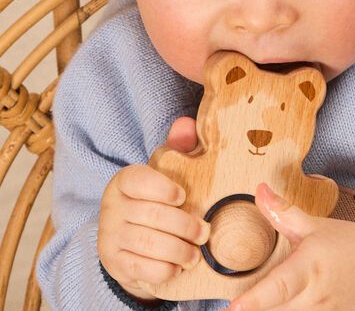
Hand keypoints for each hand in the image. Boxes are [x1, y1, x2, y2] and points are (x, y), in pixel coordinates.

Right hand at [97, 117, 207, 300]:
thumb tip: (187, 124)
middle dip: (184, 225)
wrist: (129, 242)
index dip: (163, 188)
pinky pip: (143, 269)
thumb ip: (178, 147)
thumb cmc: (154, 200)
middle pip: (151, 216)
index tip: (182, 195)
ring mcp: (111, 237)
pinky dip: (165, 269)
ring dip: (179, 250)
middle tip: (204, 232)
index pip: (139, 180)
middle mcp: (112, 208)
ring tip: (196, 253)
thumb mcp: (165, 172)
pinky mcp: (115, 263)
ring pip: (149, 244)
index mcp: (124, 181)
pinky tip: (178, 266)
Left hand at [229, 184, 354, 310]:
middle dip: (256, 309)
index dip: (255, 300)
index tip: (233, 308)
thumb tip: (260, 190)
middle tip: (233, 307)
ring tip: (256, 306)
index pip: (279, 287)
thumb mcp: (315, 225)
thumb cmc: (349, 246)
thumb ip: (283, 212)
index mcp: (309, 267)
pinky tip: (285, 308)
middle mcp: (315, 297)